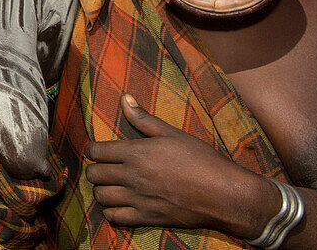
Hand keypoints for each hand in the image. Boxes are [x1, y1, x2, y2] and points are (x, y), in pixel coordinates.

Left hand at [84, 94, 276, 233]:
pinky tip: (118, 205)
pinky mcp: (147, 218)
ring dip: (101, 190)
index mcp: (136, 153)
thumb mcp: (172, 133)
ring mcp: (138, 199)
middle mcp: (132, 176)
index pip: (96, 151)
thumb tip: (124, 98)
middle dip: (94, 170)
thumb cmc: (201, 159)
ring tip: (110, 186)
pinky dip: (111, 212)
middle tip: (102, 168)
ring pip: (101, 197)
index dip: (92, 150)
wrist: (224, 194)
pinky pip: (115, 218)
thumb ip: (144, 118)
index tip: (96, 150)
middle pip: (94, 175)